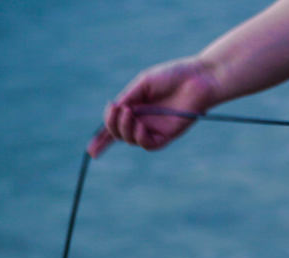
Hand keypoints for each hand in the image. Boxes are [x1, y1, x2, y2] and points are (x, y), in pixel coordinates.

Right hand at [88, 57, 220, 157]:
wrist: (198, 78)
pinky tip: (139, 124)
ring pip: (131, 140)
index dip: (101, 139)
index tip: (90, 151)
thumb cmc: (173, 76)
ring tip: (128, 113)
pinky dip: (139, 136)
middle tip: (116, 110)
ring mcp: (155, 129)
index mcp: (135, 107)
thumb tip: (114, 110)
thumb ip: (128, 97)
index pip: (115, 126)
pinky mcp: (168, 135)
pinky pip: (148, 144)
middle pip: (118, 134)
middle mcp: (143, 120)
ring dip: (124, 128)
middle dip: (110, 125)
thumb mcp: (144, 83)